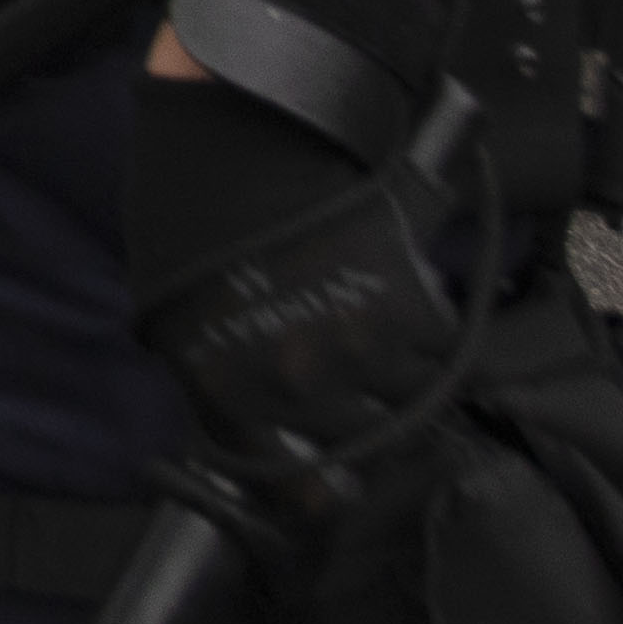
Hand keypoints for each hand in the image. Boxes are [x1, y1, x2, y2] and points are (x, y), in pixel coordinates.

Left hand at [123, 71, 461, 484]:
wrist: (243, 127)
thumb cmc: (194, 204)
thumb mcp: (179, 306)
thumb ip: (224, 370)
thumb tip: (264, 413)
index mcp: (226, 392)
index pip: (290, 482)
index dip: (324, 495)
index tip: (346, 494)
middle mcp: (293, 386)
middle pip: (364, 442)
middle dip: (377, 429)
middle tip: (387, 410)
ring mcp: (354, 351)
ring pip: (414, 398)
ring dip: (415, 382)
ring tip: (404, 354)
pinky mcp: (407, 309)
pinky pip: (442, 345)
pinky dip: (438, 332)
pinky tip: (418, 305)